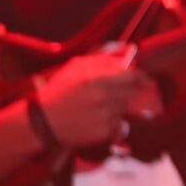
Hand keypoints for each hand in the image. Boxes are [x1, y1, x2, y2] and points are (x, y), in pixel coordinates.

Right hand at [34, 46, 158, 147]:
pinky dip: (113, 122)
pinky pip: (119, 124)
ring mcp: (104, 116)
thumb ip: (103, 58)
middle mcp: (103, 97)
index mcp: (96, 78)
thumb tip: (128, 52)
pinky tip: (96, 119)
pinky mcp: (103, 133)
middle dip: (127, 91)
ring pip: (124, 108)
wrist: (42, 121)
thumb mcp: (76, 66)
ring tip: (97, 106)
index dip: (140, 76)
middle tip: (113, 93)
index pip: (132, 76)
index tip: (143, 78)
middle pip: (131, 92)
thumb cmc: (59, 90)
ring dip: (118, 106)